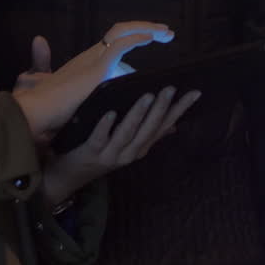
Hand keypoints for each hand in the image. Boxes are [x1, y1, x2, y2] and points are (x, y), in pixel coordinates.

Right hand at [11, 22, 173, 140]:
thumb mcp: (83, 102)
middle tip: (167, 33)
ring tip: (166, 34)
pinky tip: (150, 39)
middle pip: (120, 31)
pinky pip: (119, 46)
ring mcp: (92, 59)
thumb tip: (110, 99)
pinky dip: (136, 39)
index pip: (114, 41)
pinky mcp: (95, 68)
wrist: (36, 116)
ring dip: (146, 29)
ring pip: (121, 31)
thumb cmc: (53, 113)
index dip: (134, 35)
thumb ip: (97, 96)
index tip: (153, 38)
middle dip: (145, 27)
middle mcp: (90, 56)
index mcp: (88, 63)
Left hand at [41, 85, 202, 206]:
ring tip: (147, 96)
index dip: (179, 110)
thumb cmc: (100, 154)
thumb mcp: (128, 146)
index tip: (194, 93)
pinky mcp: (90, 153)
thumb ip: (149, 136)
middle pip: (149, 130)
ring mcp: (111, 154)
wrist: (69, 176)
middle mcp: (130, 153)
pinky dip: (106, 126)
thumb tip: (174, 125)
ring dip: (138, 115)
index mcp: (140, 147)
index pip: (164, 126)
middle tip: (170, 88)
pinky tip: (111, 113)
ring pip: (128, 134)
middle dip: (161, 109)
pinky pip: (100, 139)